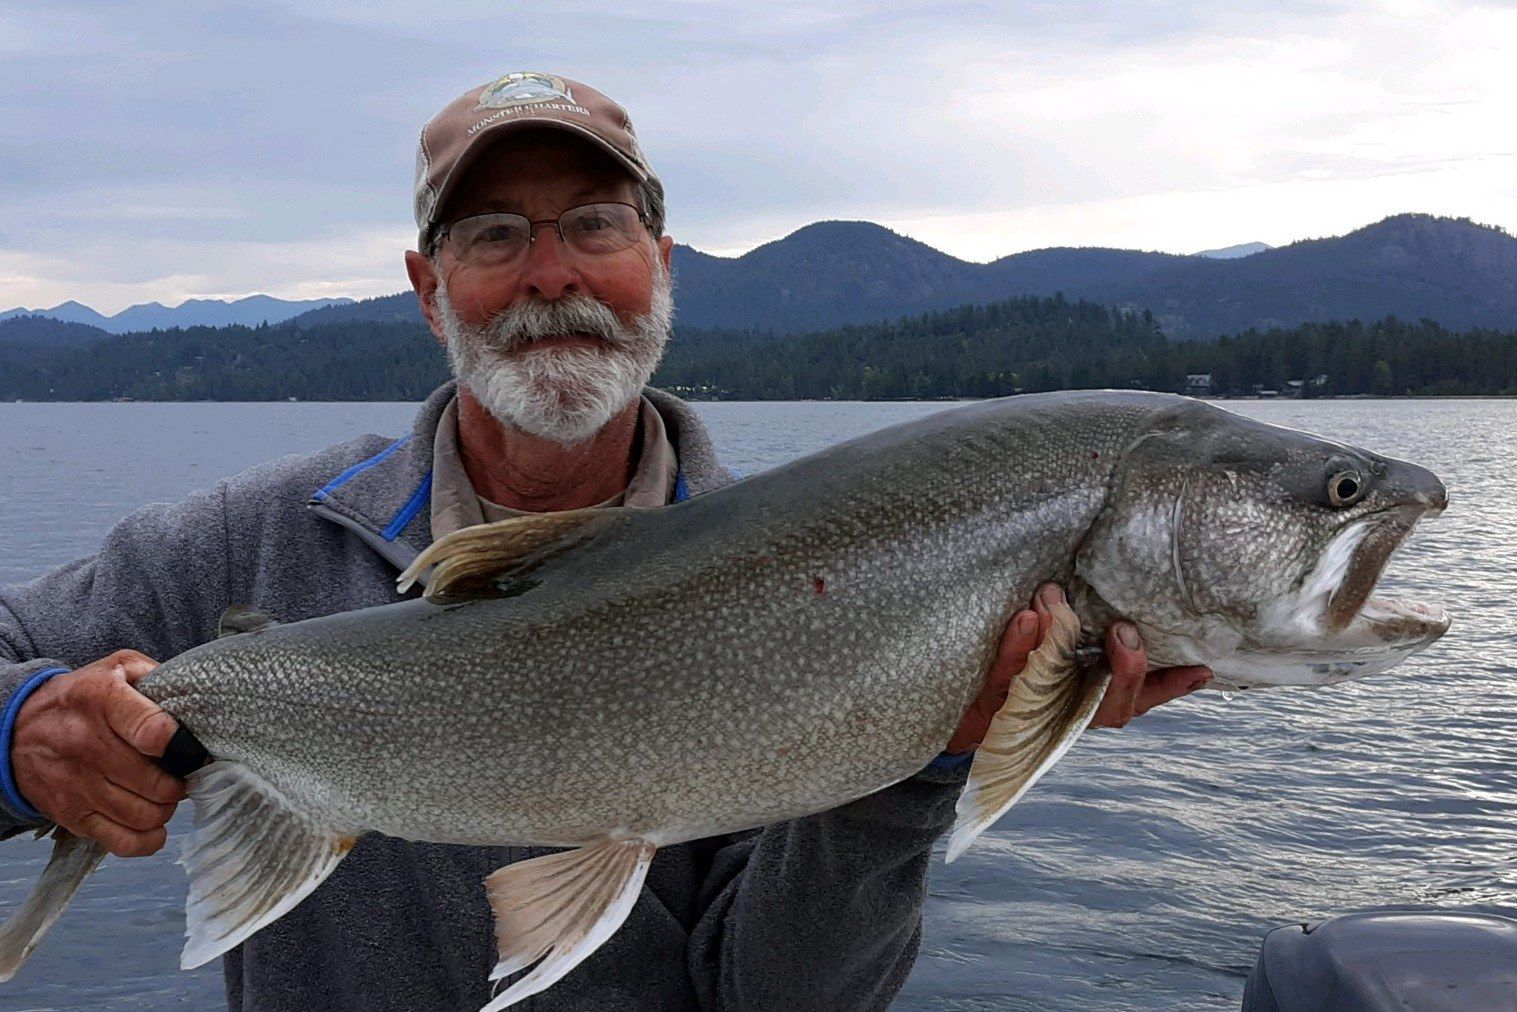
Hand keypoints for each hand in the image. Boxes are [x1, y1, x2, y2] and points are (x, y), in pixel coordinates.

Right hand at [11, 650, 184, 855]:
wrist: (15, 730)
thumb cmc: (80, 698)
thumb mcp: (116, 668)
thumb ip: (157, 676)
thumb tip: (196, 697)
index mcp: (103, 700)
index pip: (154, 731)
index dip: (182, 743)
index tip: (192, 746)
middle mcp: (88, 745)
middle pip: (157, 784)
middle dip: (181, 782)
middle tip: (182, 774)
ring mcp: (78, 785)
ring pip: (145, 815)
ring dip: (167, 809)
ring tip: (165, 794)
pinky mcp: (72, 814)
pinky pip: (122, 842)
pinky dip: (148, 839)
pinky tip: (152, 823)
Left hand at [947, 584, 1211, 752]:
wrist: (954, 713)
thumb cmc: (1012, 675)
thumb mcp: (1051, 653)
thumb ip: (1073, 631)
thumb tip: (1088, 595)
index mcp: (1091, 698)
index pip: (1140, 697)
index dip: (1171, 686)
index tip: (1202, 668)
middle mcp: (1070, 712)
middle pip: (1113, 707)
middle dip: (1127, 670)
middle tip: (1124, 631)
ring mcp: (1032, 712)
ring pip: (1063, 696)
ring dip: (1067, 649)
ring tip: (1067, 610)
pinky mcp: (993, 706)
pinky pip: (1006, 676)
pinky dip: (1016, 646)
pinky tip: (1025, 617)